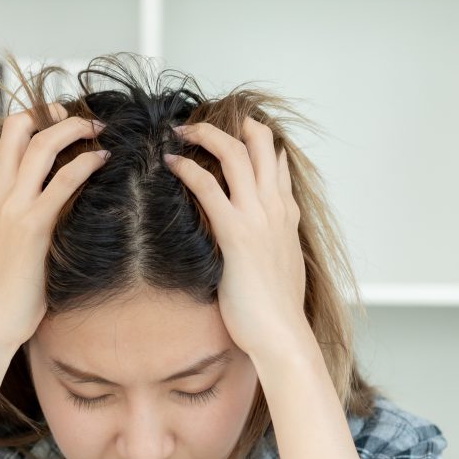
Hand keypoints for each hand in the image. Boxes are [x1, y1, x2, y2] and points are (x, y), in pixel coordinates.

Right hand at [0, 103, 108, 352]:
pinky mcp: (34, 226)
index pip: (3, 149)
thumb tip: (22, 231)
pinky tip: (102, 159)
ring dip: (73, 129)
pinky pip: (64, 181)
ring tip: (97, 129)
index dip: (28, 128)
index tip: (51, 123)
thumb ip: (4, 231)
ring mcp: (12, 209)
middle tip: (75, 114)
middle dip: (48, 114)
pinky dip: (85, 162)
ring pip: (41, 146)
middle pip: (17, 132)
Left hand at [163, 117, 306, 359]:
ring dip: (206, 135)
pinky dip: (188, 168)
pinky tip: (171, 162)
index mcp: (287, 218)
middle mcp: (276, 210)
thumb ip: (273, 247)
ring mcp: (258, 219)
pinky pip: (208, 188)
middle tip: (203, 123)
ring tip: (182, 131)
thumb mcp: (281, 270)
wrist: (281, 335)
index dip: (259, 145)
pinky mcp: (236, 234)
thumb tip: (259, 244)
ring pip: (235, 156)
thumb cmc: (276, 313)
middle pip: (260, 147)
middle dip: (234, 126)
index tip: (238, 134)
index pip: (278, 166)